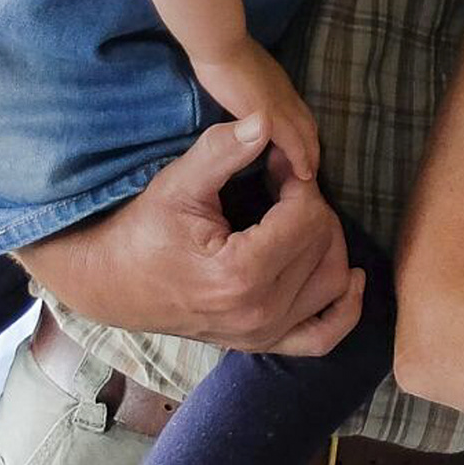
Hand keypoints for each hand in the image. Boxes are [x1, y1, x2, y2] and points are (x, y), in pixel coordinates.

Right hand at [15, 115, 360, 354]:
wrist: (112, 283)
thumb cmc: (143, 229)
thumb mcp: (178, 183)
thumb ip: (224, 150)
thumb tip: (267, 120)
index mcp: (240, 275)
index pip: (307, 216)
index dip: (298, 180)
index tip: (276, 164)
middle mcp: (258, 313)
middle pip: (324, 245)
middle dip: (311, 205)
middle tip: (283, 183)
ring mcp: (263, 335)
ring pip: (333, 283)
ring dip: (328, 241)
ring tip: (299, 213)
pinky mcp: (263, 344)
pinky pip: (324, 336)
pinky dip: (345, 308)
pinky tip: (351, 277)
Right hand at [192, 38, 319, 180]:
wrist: (220, 42)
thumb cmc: (221, 48)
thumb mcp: (241, 66)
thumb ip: (247, 81)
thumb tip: (240, 87)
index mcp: (278, 84)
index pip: (299, 112)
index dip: (302, 131)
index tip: (300, 147)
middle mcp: (286, 94)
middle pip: (308, 125)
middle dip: (311, 147)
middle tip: (310, 170)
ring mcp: (281, 104)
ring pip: (306, 136)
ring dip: (311, 157)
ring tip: (309, 177)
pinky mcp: (271, 116)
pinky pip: (293, 144)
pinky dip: (301, 159)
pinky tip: (302, 175)